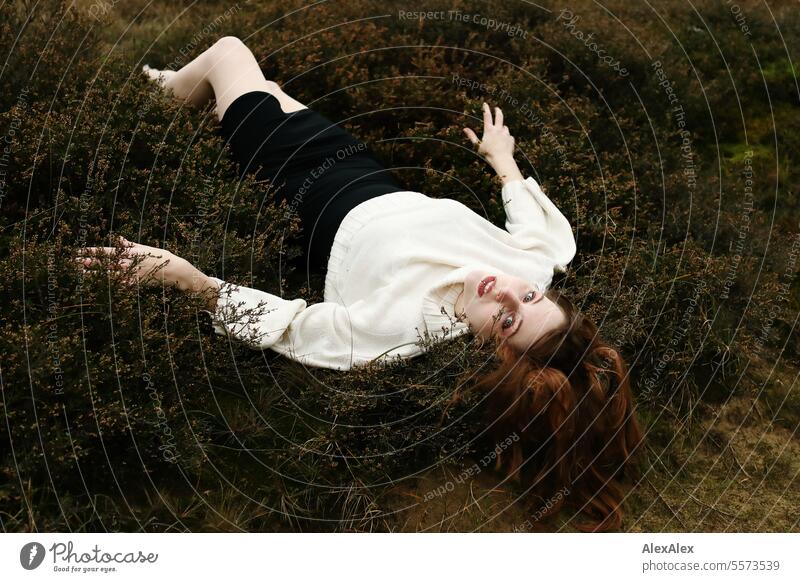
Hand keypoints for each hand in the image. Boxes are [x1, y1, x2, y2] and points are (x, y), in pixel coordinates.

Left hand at [75, 235, 198, 290]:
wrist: (176, 270)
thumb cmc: (162, 257)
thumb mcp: (146, 248)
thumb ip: (129, 244)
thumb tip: (118, 238)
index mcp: (130, 251)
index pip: (106, 251)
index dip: (90, 251)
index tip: (77, 251)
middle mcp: (129, 262)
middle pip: (103, 262)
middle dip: (87, 261)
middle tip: (70, 262)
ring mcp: (132, 273)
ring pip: (107, 274)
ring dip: (92, 274)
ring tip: (78, 274)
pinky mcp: (136, 283)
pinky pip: (119, 285)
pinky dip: (107, 286)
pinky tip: (97, 287)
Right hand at [463, 102, 515, 163]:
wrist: (502, 160)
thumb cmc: (488, 154)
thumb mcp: (478, 145)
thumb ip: (472, 136)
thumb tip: (465, 129)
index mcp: (489, 130)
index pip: (487, 116)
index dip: (486, 109)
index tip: (485, 104)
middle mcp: (498, 129)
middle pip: (499, 116)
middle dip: (498, 111)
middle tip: (497, 108)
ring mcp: (506, 133)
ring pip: (504, 127)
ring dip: (502, 128)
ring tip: (499, 134)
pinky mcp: (511, 139)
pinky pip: (508, 136)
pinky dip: (506, 137)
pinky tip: (503, 144)